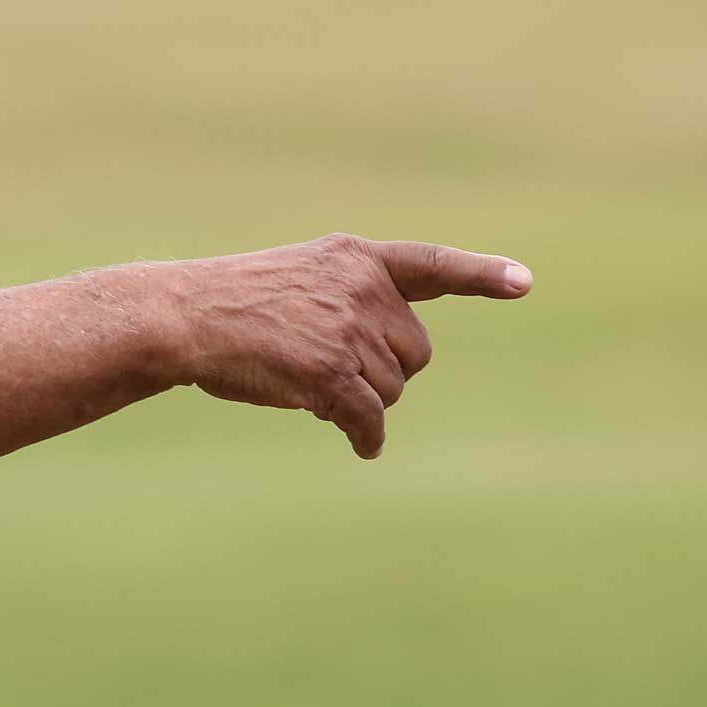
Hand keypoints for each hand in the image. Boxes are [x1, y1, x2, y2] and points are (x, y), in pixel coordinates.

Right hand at [158, 233, 532, 458]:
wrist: (181, 316)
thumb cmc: (230, 304)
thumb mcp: (298, 278)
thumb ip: (351, 302)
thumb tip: (393, 372)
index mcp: (354, 258)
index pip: (431, 265)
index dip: (481, 274)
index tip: (524, 282)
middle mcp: (361, 289)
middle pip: (414, 353)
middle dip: (384, 371)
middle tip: (332, 368)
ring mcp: (347, 329)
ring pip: (392, 389)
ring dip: (361, 400)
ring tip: (306, 382)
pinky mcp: (330, 372)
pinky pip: (370, 418)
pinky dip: (367, 436)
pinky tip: (362, 448)